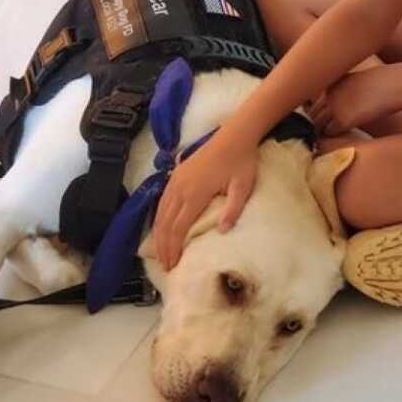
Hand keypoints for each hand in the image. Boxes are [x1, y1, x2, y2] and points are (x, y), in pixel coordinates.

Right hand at [153, 134, 257, 269]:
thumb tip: (222, 231)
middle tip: (165, 266)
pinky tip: (160, 227)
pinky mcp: (176, 173)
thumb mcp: (243, 187)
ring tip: (159, 252)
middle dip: (163, 246)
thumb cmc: (241, 162)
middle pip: (166, 223)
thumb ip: (233, 209)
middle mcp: (180, 187)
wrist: (234, 136)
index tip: (173, 265)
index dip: (174, 248)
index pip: (178, 227)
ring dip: (158, 234)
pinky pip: (162, 200)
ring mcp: (176, 179)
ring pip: (160, 212)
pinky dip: (158, 217)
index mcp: (195, 193)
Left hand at [307, 64, 401, 135]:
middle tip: (314, 137)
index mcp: (330, 84)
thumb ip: (345, 94)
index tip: (315, 123)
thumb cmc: (382, 85)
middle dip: (313, 125)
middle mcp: (328, 94)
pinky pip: (330, 133)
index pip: (312, 102)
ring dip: (320, 133)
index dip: (314, 114)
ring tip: (322, 142)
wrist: (393, 85)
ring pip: (317, 125)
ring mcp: (333, 107)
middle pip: (312, 114)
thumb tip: (341, 109)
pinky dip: (331, 138)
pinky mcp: (342, 120)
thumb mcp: (357, 84)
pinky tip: (336, 141)